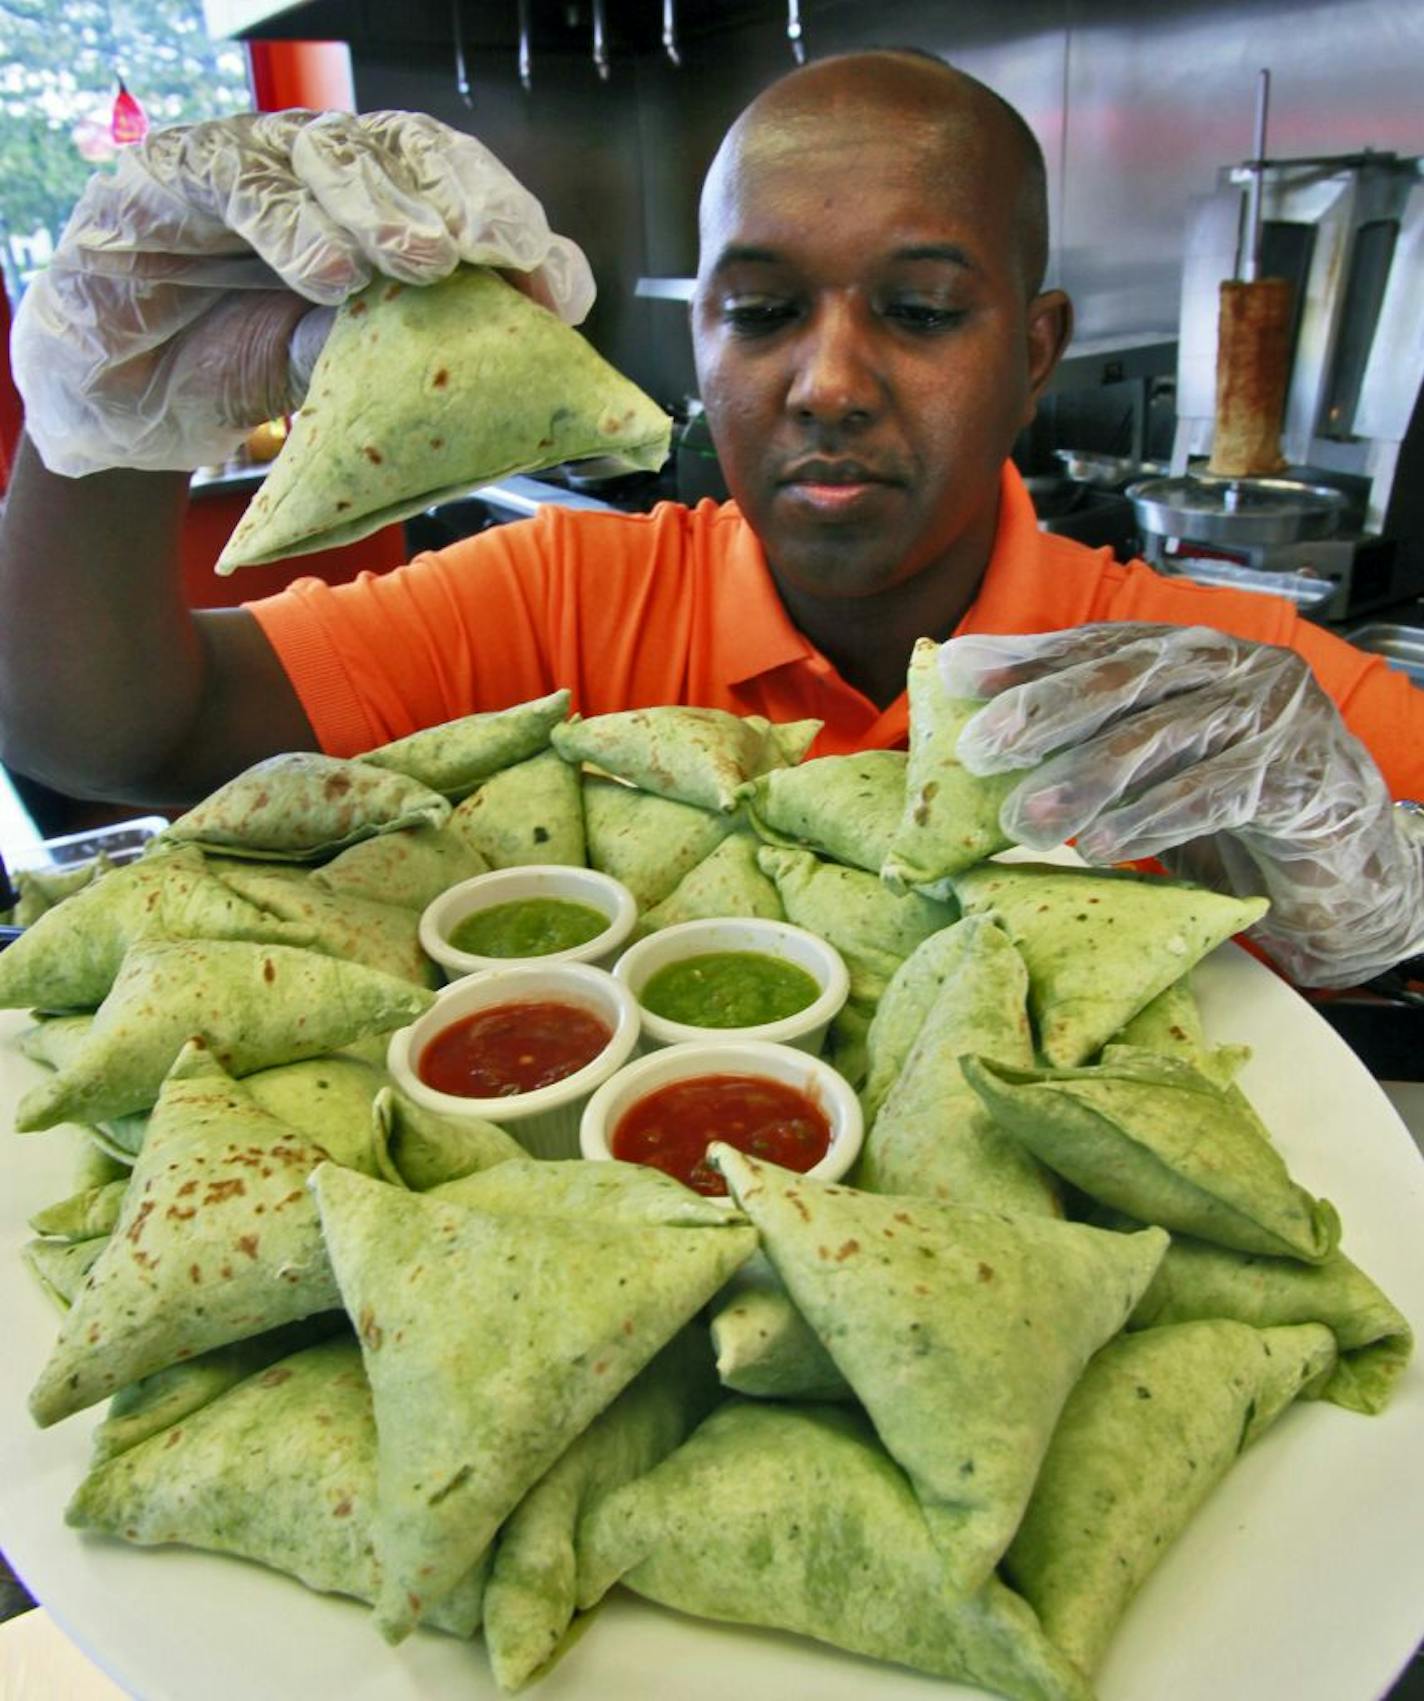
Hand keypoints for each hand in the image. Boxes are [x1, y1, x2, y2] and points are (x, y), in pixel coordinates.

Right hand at [11, 109, 594, 477]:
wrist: (113, 401)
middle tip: (500, 252)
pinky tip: (329, 274)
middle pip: (418, 154)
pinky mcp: (175, 175)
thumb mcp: (330, 383)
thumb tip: (494, 376)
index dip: (517, 233)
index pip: (463, 199)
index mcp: (377, 222)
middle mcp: (327, 181)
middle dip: (469, 201)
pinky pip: (242, 179)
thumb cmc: (225, 377)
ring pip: (339, 154)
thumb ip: (393, 361)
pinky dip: (293, 224)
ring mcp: (255, 168)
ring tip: (423, 262)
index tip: (556, 292)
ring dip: (388, 208)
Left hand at [941, 623, 1423, 986]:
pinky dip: (1149, 821)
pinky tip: (1099, 845)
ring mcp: (1267, 715)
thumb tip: (981, 743)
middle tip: (982, 747)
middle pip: (1123, 678)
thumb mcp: (1154, 759)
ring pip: (1161, 737)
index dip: (1027, 658)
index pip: (1096, 644)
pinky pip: (1212, 793)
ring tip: (1026, 819)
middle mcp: (1228, 666)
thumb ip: (1088, 738)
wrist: (1344, 851)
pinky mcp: (1299, 775)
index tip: (959, 673)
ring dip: (1085, 780)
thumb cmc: (1232, 798)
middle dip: (1044, 711)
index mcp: (1186, 650)